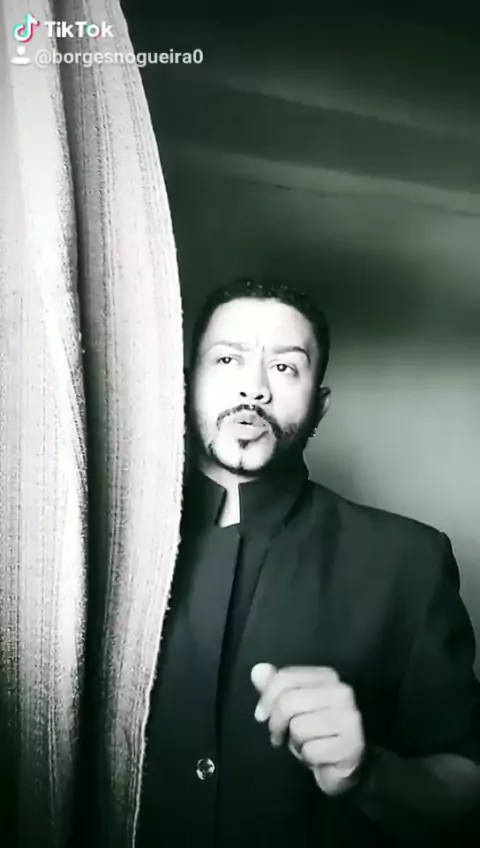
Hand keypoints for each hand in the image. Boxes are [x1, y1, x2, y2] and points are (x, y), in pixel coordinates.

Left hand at [251, 663, 365, 795]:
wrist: (347, 765)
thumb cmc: (316, 733)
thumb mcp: (292, 709)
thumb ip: (275, 688)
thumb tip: (258, 670)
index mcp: (327, 676)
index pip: (285, 678)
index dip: (266, 698)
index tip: (261, 715)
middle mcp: (342, 692)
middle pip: (288, 703)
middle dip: (277, 724)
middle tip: (278, 736)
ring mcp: (350, 718)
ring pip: (299, 728)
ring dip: (296, 743)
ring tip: (306, 745)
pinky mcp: (352, 745)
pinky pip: (311, 751)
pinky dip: (309, 758)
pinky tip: (319, 758)